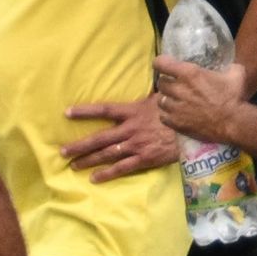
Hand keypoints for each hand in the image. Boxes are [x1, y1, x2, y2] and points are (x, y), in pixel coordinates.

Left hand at [58, 92, 184, 182]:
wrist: (194, 131)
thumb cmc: (179, 111)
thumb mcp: (163, 96)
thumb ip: (152, 91)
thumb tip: (150, 77)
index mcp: (133, 111)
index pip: (104, 110)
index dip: (85, 111)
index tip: (67, 112)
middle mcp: (130, 129)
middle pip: (99, 138)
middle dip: (80, 145)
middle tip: (62, 151)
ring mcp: (136, 146)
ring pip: (107, 154)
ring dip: (89, 160)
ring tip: (73, 165)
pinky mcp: (144, 159)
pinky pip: (122, 168)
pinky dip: (107, 173)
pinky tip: (95, 178)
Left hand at [148, 53, 245, 135]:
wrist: (232, 123)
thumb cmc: (234, 96)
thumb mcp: (235, 73)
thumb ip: (228, 66)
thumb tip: (228, 65)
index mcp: (189, 73)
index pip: (161, 63)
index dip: (161, 63)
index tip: (165, 65)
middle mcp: (178, 89)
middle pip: (161, 82)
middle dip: (167, 82)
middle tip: (175, 85)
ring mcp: (175, 108)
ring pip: (160, 100)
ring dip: (167, 99)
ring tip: (176, 101)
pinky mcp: (175, 123)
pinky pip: (163, 116)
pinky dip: (168, 115)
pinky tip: (176, 114)